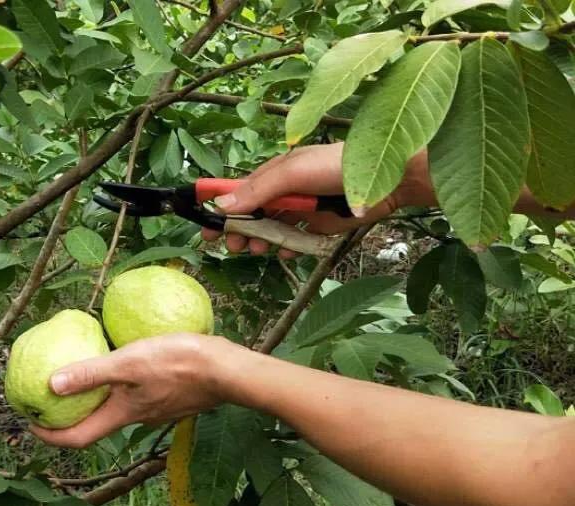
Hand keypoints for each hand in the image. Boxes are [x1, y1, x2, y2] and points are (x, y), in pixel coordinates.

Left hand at [29, 334, 235, 447]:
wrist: (226, 370)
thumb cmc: (180, 364)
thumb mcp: (130, 362)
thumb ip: (92, 373)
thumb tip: (51, 384)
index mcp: (121, 414)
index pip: (77, 438)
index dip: (51, 436)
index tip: (31, 423)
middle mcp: (135, 418)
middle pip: (94, 426)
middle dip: (68, 417)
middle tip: (48, 399)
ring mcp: (154, 409)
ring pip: (115, 411)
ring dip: (93, 401)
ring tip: (80, 376)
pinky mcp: (167, 396)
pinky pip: (133, 397)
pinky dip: (116, 389)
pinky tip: (118, 365)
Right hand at [202, 143, 435, 256]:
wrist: (390, 180)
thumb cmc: (338, 167)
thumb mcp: (293, 172)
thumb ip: (259, 189)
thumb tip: (222, 205)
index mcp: (273, 172)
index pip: (237, 189)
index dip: (219, 206)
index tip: (204, 224)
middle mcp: (283, 191)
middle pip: (250, 213)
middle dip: (237, 229)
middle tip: (230, 245)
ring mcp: (300, 209)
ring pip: (268, 229)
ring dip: (258, 240)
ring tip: (255, 250)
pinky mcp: (317, 226)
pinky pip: (293, 239)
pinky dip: (284, 247)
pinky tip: (283, 251)